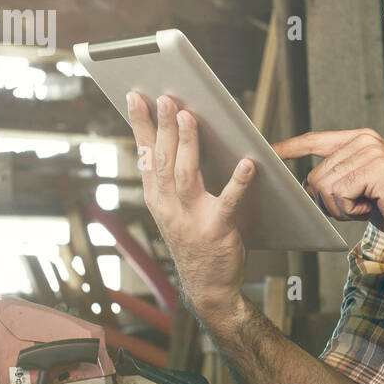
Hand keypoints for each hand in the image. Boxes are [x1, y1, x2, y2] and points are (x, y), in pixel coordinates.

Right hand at [128, 91, 253, 316]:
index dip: (140, 124)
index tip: (135, 95)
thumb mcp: (172, 209)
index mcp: (156, 198)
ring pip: (185, 175)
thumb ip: (171, 176)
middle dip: (162, 126)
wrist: (208, 288)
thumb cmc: (194, 240)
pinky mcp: (218, 230)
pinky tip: (247, 163)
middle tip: (165, 97)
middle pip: (163, 159)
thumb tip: (174, 133)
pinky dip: (238, 182)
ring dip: (187, 144)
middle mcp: (168, 207)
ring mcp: (191, 219)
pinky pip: (229, 202)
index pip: (145, 154)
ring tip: (189, 117)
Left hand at [272, 128, 383, 252]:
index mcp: (360, 139)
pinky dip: (352, 211)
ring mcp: (370, 152)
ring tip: (370, 205)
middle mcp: (364, 140)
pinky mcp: (374, 169)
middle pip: (315, 176)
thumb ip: (337, 177)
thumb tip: (306, 184)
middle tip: (361, 205)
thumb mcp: (360, 188)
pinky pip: (338, 196)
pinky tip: (374, 206)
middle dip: (331, 201)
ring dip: (342, 208)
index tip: (269, 151)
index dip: (290, 147)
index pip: (315, 140)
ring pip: (324, 188)